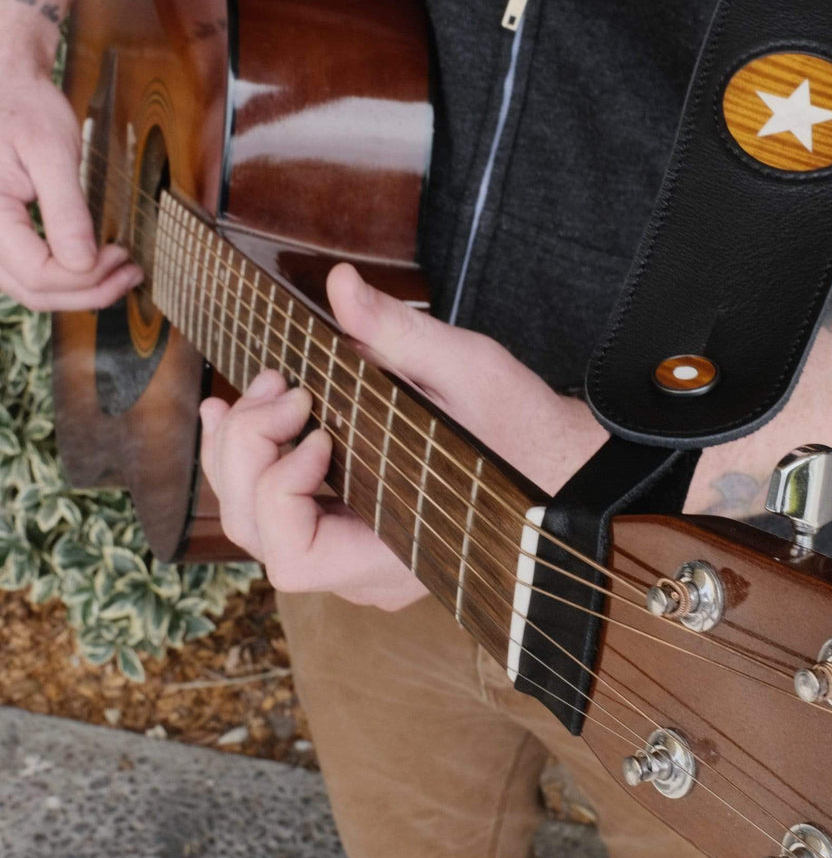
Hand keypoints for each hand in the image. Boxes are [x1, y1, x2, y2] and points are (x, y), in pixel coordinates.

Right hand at [0, 68, 141, 309]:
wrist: (6, 90)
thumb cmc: (24, 110)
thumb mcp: (51, 152)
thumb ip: (65, 208)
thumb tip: (84, 262)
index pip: (38, 273)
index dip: (86, 276)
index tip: (122, 254)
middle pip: (34, 291)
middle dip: (88, 290)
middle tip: (131, 271)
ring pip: (32, 290)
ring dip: (80, 291)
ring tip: (123, 273)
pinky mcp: (4, 236)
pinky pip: (31, 274)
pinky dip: (67, 279)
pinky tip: (100, 266)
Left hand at [199, 263, 607, 609]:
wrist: (562, 466)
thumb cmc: (527, 433)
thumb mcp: (472, 374)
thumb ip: (399, 333)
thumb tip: (340, 284)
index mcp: (401, 552)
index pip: (295, 557)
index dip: (280, 489)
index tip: (318, 422)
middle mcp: (371, 572)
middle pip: (260, 535)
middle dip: (247, 454)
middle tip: (281, 387)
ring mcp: (360, 559)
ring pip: (260, 527)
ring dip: (242, 454)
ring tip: (262, 390)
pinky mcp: (358, 534)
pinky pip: (283, 513)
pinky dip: (255, 461)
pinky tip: (248, 411)